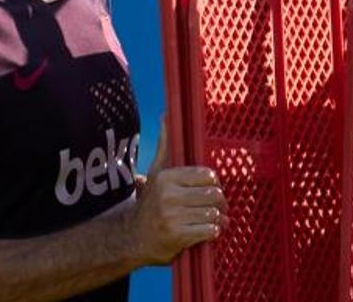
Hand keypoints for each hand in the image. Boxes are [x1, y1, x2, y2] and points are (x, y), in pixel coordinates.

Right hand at [128, 116, 227, 265]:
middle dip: (220, 203)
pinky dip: (213, 232)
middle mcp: (167, 195)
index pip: (207, 175)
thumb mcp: (155, 172)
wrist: (131, 237)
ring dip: (219, 219)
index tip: (210, 189)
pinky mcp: (177, 236)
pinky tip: (208, 231)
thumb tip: (165, 114)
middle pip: (214, 194)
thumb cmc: (150, 202)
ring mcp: (172, 216)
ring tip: (216, 220)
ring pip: (213, 213)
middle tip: (220, 207)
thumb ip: (165, 145)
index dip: (213, 183)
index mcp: (166, 177)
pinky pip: (209, 230)